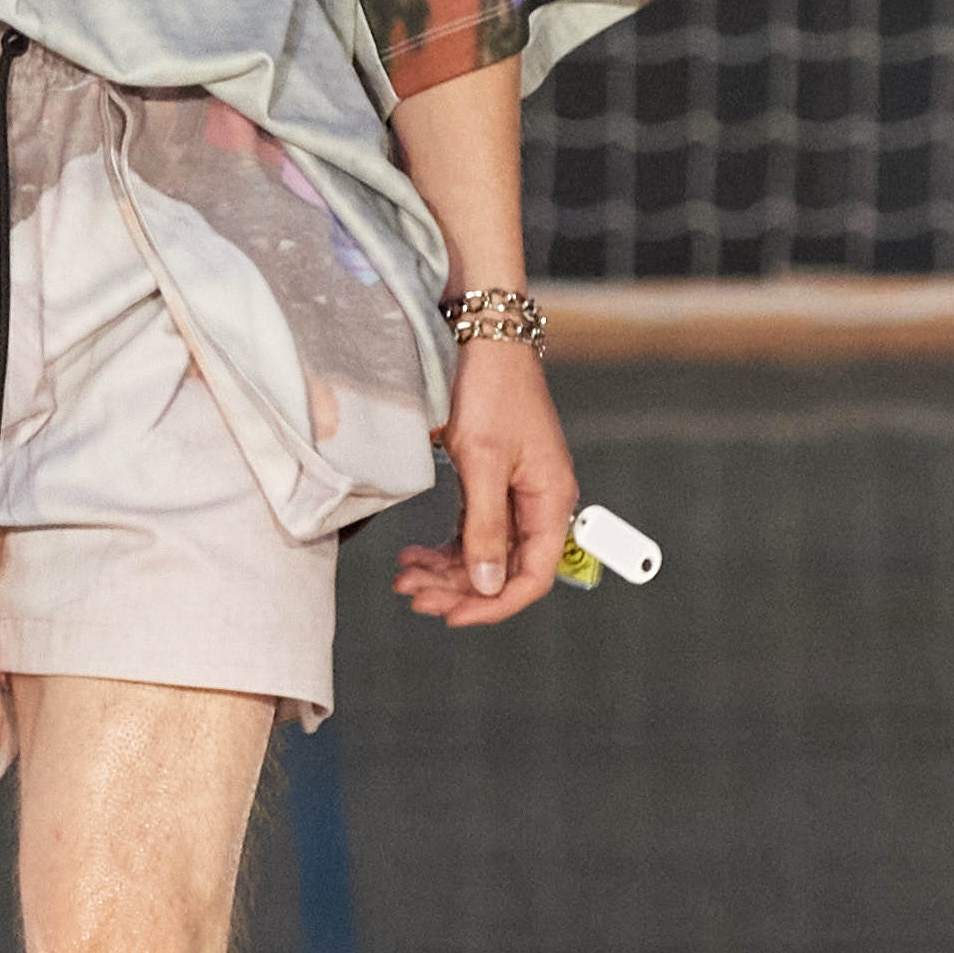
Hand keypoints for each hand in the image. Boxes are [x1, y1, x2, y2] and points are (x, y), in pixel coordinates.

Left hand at [392, 339, 577, 627]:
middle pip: (503, 569)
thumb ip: (486, 527)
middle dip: (457, 588)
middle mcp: (538, 501)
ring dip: (444, 571)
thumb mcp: (483, 462)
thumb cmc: (489, 391)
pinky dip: (443, 546)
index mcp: (550, 500)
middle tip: (411, 597)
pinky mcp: (490, 479)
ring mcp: (513, 491)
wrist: (479, 336)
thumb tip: (489, 585)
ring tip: (403, 578)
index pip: (533, 576)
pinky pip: (471, 528)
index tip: (451, 616)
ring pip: (482, 552)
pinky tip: (414, 554)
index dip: (494, 604)